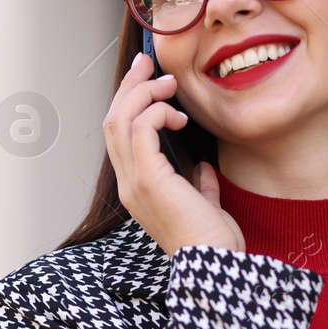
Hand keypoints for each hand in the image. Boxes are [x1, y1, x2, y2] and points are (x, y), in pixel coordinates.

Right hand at [103, 50, 243, 256]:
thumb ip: (198, 185)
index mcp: (137, 189)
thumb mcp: (203, 206)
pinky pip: (141, 130)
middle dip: (130, 86)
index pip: (121, 136)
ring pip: (120, 120)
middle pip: (113, 121)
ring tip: (169, 85)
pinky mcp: (148, 179)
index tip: (149, 79)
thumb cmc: (213, 243)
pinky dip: (157, 113)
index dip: (130, 102)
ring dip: (144, 94)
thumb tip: (204, 168)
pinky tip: (178, 116)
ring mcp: (133, 182)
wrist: (215, 265)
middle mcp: (127, 184)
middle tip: (148, 63)